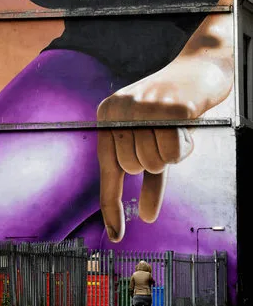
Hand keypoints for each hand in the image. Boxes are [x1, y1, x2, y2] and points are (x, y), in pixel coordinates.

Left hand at [97, 59, 203, 242]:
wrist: (199, 69)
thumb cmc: (173, 109)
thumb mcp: (153, 140)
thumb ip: (146, 175)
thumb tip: (144, 216)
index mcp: (107, 113)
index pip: (106, 168)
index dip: (111, 204)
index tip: (115, 236)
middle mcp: (118, 108)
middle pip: (132, 166)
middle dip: (154, 161)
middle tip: (164, 137)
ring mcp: (142, 106)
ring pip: (153, 161)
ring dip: (170, 152)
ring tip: (175, 127)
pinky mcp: (168, 108)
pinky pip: (174, 152)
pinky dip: (184, 145)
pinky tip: (186, 124)